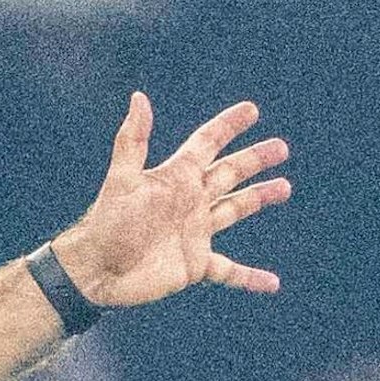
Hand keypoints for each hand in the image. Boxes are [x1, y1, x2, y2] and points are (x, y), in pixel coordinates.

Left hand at [51, 92, 291, 306]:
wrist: (95, 272)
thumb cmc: (106, 225)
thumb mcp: (122, 180)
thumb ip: (132, 140)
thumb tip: (138, 97)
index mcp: (176, 178)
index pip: (207, 144)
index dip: (227, 126)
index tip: (251, 110)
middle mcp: (189, 201)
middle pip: (229, 174)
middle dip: (254, 160)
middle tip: (280, 148)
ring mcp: (194, 232)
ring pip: (234, 210)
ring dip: (258, 199)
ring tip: (284, 188)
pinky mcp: (194, 264)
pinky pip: (229, 271)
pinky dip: (249, 277)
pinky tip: (271, 283)